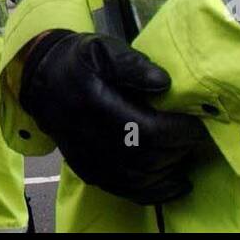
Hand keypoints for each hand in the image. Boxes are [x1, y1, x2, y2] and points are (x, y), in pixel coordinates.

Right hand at [19, 30, 213, 205]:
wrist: (41, 81)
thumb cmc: (77, 61)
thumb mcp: (101, 48)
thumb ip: (133, 63)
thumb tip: (163, 84)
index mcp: (94, 104)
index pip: (145, 130)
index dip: (177, 131)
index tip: (198, 123)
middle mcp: (89, 139)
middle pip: (146, 158)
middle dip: (178, 150)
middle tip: (197, 137)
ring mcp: (88, 160)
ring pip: (138, 180)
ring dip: (170, 172)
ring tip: (187, 155)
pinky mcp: (90, 172)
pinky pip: (127, 191)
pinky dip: (155, 191)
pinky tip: (176, 183)